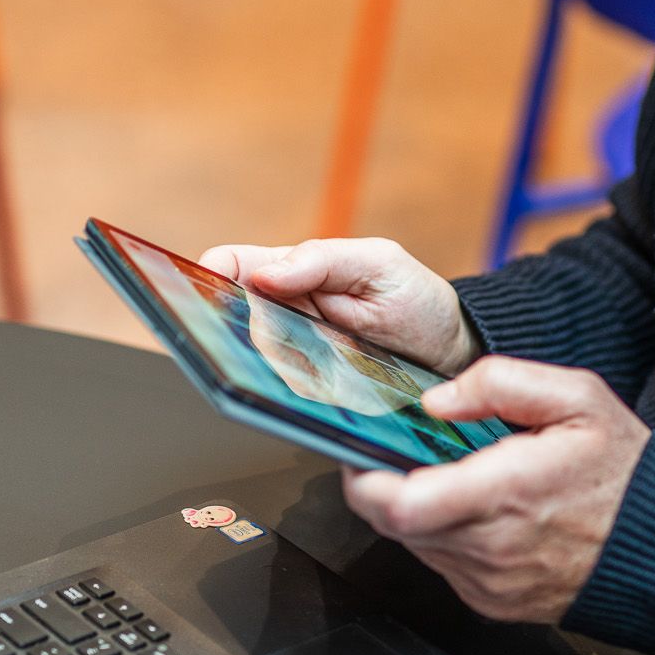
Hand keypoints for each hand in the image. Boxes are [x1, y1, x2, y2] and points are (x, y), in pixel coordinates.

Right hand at [197, 237, 479, 375]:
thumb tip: (264, 274)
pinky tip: (311, 384)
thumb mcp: (379, 264)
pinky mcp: (311, 392)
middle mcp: (284, 315)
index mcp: (292, 273)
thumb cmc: (415, 301)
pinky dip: (290, 390)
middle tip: (247, 328)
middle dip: (227, 325)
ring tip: (301, 355)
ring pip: (252, 361)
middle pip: (229, 320)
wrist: (450, 354)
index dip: (207, 273)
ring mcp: (295, 355)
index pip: (231, 267)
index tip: (204, 285)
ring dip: (263, 361)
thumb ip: (323, 261)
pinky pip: (284, 393)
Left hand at [342, 357, 650, 623]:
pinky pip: (444, 566)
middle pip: (395, 525)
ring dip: (415, 511)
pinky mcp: (493, 602)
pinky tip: (476, 511)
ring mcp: (490, 583)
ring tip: (447, 477)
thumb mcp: (579, 399)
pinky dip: (444, 536)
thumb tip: (437, 402)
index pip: (399, 506)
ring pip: (415, 546)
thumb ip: (501, 383)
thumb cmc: (627, 476)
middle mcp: (491, 548)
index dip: (364, 480)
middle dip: (383, 488)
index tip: (361, 452)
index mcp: (505, 494)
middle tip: (393, 455)